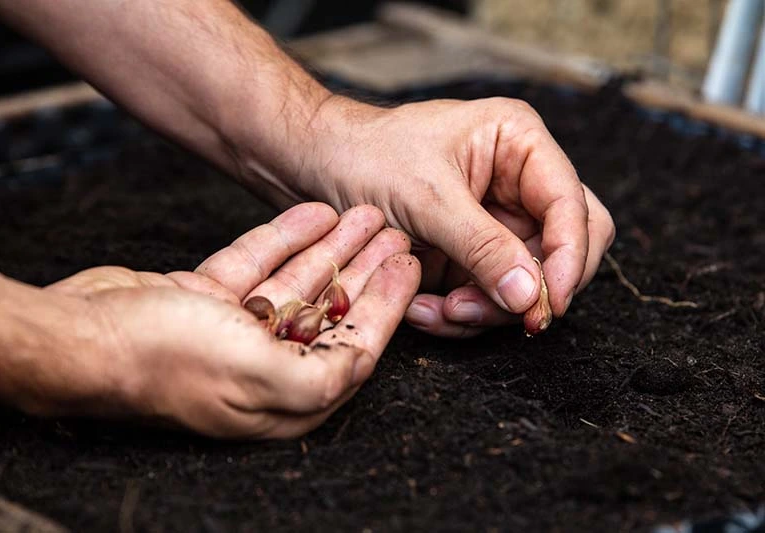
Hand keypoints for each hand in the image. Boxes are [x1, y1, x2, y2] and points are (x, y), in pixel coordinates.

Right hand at [35, 203, 418, 437]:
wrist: (80, 337)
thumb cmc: (168, 363)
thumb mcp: (261, 376)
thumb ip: (324, 375)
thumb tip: (368, 362)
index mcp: (284, 398)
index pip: (354, 346)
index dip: (388, 304)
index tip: (410, 264)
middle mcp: (263, 367)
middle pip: (330, 311)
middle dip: (364, 269)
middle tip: (395, 231)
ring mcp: (232, 330)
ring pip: (296, 282)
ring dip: (331, 247)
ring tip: (363, 212)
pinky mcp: (205, 298)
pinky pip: (257, 263)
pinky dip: (284, 238)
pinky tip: (313, 213)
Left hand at [308, 96, 614, 336]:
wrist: (313, 167)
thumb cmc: (365, 157)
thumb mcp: (427, 199)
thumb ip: (484, 247)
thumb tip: (533, 297)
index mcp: (519, 143)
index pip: (572, 206)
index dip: (567, 259)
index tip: (547, 306)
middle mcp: (517, 181)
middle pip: (562, 247)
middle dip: (531, 288)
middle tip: (504, 317)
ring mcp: (495, 221)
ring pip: (526, 281)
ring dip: (489, 308)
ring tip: (441, 311)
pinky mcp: (470, 253)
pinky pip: (487, 294)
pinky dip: (462, 311)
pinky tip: (423, 310)